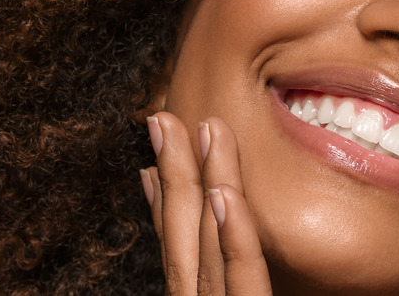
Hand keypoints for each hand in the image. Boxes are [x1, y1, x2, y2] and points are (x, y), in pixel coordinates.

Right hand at [140, 112, 272, 294]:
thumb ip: (239, 282)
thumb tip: (223, 211)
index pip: (176, 247)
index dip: (163, 198)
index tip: (155, 155)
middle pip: (183, 236)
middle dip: (174, 174)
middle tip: (164, 119)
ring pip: (208, 244)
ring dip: (202, 183)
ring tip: (204, 130)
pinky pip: (243, 276)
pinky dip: (232, 234)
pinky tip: (222, 193)